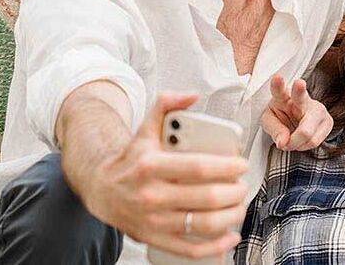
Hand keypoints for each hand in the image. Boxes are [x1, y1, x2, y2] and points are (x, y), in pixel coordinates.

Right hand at [83, 93, 249, 258]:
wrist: (100, 188)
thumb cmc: (133, 158)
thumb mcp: (145, 127)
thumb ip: (167, 104)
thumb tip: (192, 95)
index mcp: (151, 166)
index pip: (198, 168)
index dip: (227, 167)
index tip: (242, 165)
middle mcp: (151, 195)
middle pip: (206, 198)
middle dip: (234, 192)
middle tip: (244, 186)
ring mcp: (152, 221)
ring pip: (202, 224)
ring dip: (230, 217)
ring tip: (240, 206)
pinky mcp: (153, 239)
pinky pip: (188, 249)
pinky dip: (214, 247)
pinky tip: (230, 237)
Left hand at [261, 75, 333, 149]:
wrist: (296, 120)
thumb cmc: (282, 116)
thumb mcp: (269, 122)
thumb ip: (274, 130)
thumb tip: (283, 142)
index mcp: (284, 96)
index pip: (280, 90)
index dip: (278, 85)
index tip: (277, 78)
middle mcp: (304, 100)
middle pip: (302, 100)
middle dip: (300, 96)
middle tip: (297, 91)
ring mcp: (318, 109)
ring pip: (308, 133)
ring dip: (296, 143)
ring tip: (291, 140)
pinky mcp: (328, 121)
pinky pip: (315, 141)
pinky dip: (305, 146)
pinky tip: (301, 140)